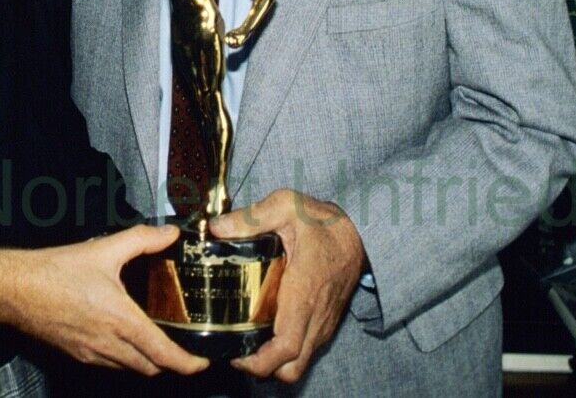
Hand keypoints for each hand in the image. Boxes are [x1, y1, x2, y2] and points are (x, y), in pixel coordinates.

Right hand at [0, 225, 208, 376]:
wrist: (15, 290)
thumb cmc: (56, 271)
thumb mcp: (104, 249)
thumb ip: (142, 240)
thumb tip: (171, 234)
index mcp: (121, 321)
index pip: (164, 355)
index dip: (188, 364)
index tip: (203, 361)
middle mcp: (109, 345)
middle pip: (151, 369)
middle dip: (171, 364)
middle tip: (184, 348)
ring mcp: (91, 354)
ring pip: (130, 369)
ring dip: (148, 363)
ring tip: (158, 343)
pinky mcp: (77, 355)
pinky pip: (110, 365)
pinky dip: (125, 360)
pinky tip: (124, 339)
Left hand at [209, 190, 364, 383]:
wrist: (359, 232)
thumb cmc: (323, 221)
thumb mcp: (287, 206)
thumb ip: (251, 217)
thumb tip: (216, 228)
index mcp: (304, 293)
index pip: (286, 346)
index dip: (259, 361)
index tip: (235, 355)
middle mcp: (316, 316)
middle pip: (290, 368)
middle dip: (261, 369)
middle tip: (235, 351)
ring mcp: (323, 323)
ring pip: (299, 365)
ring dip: (273, 364)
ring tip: (247, 345)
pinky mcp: (325, 323)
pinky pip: (305, 352)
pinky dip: (285, 355)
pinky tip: (266, 333)